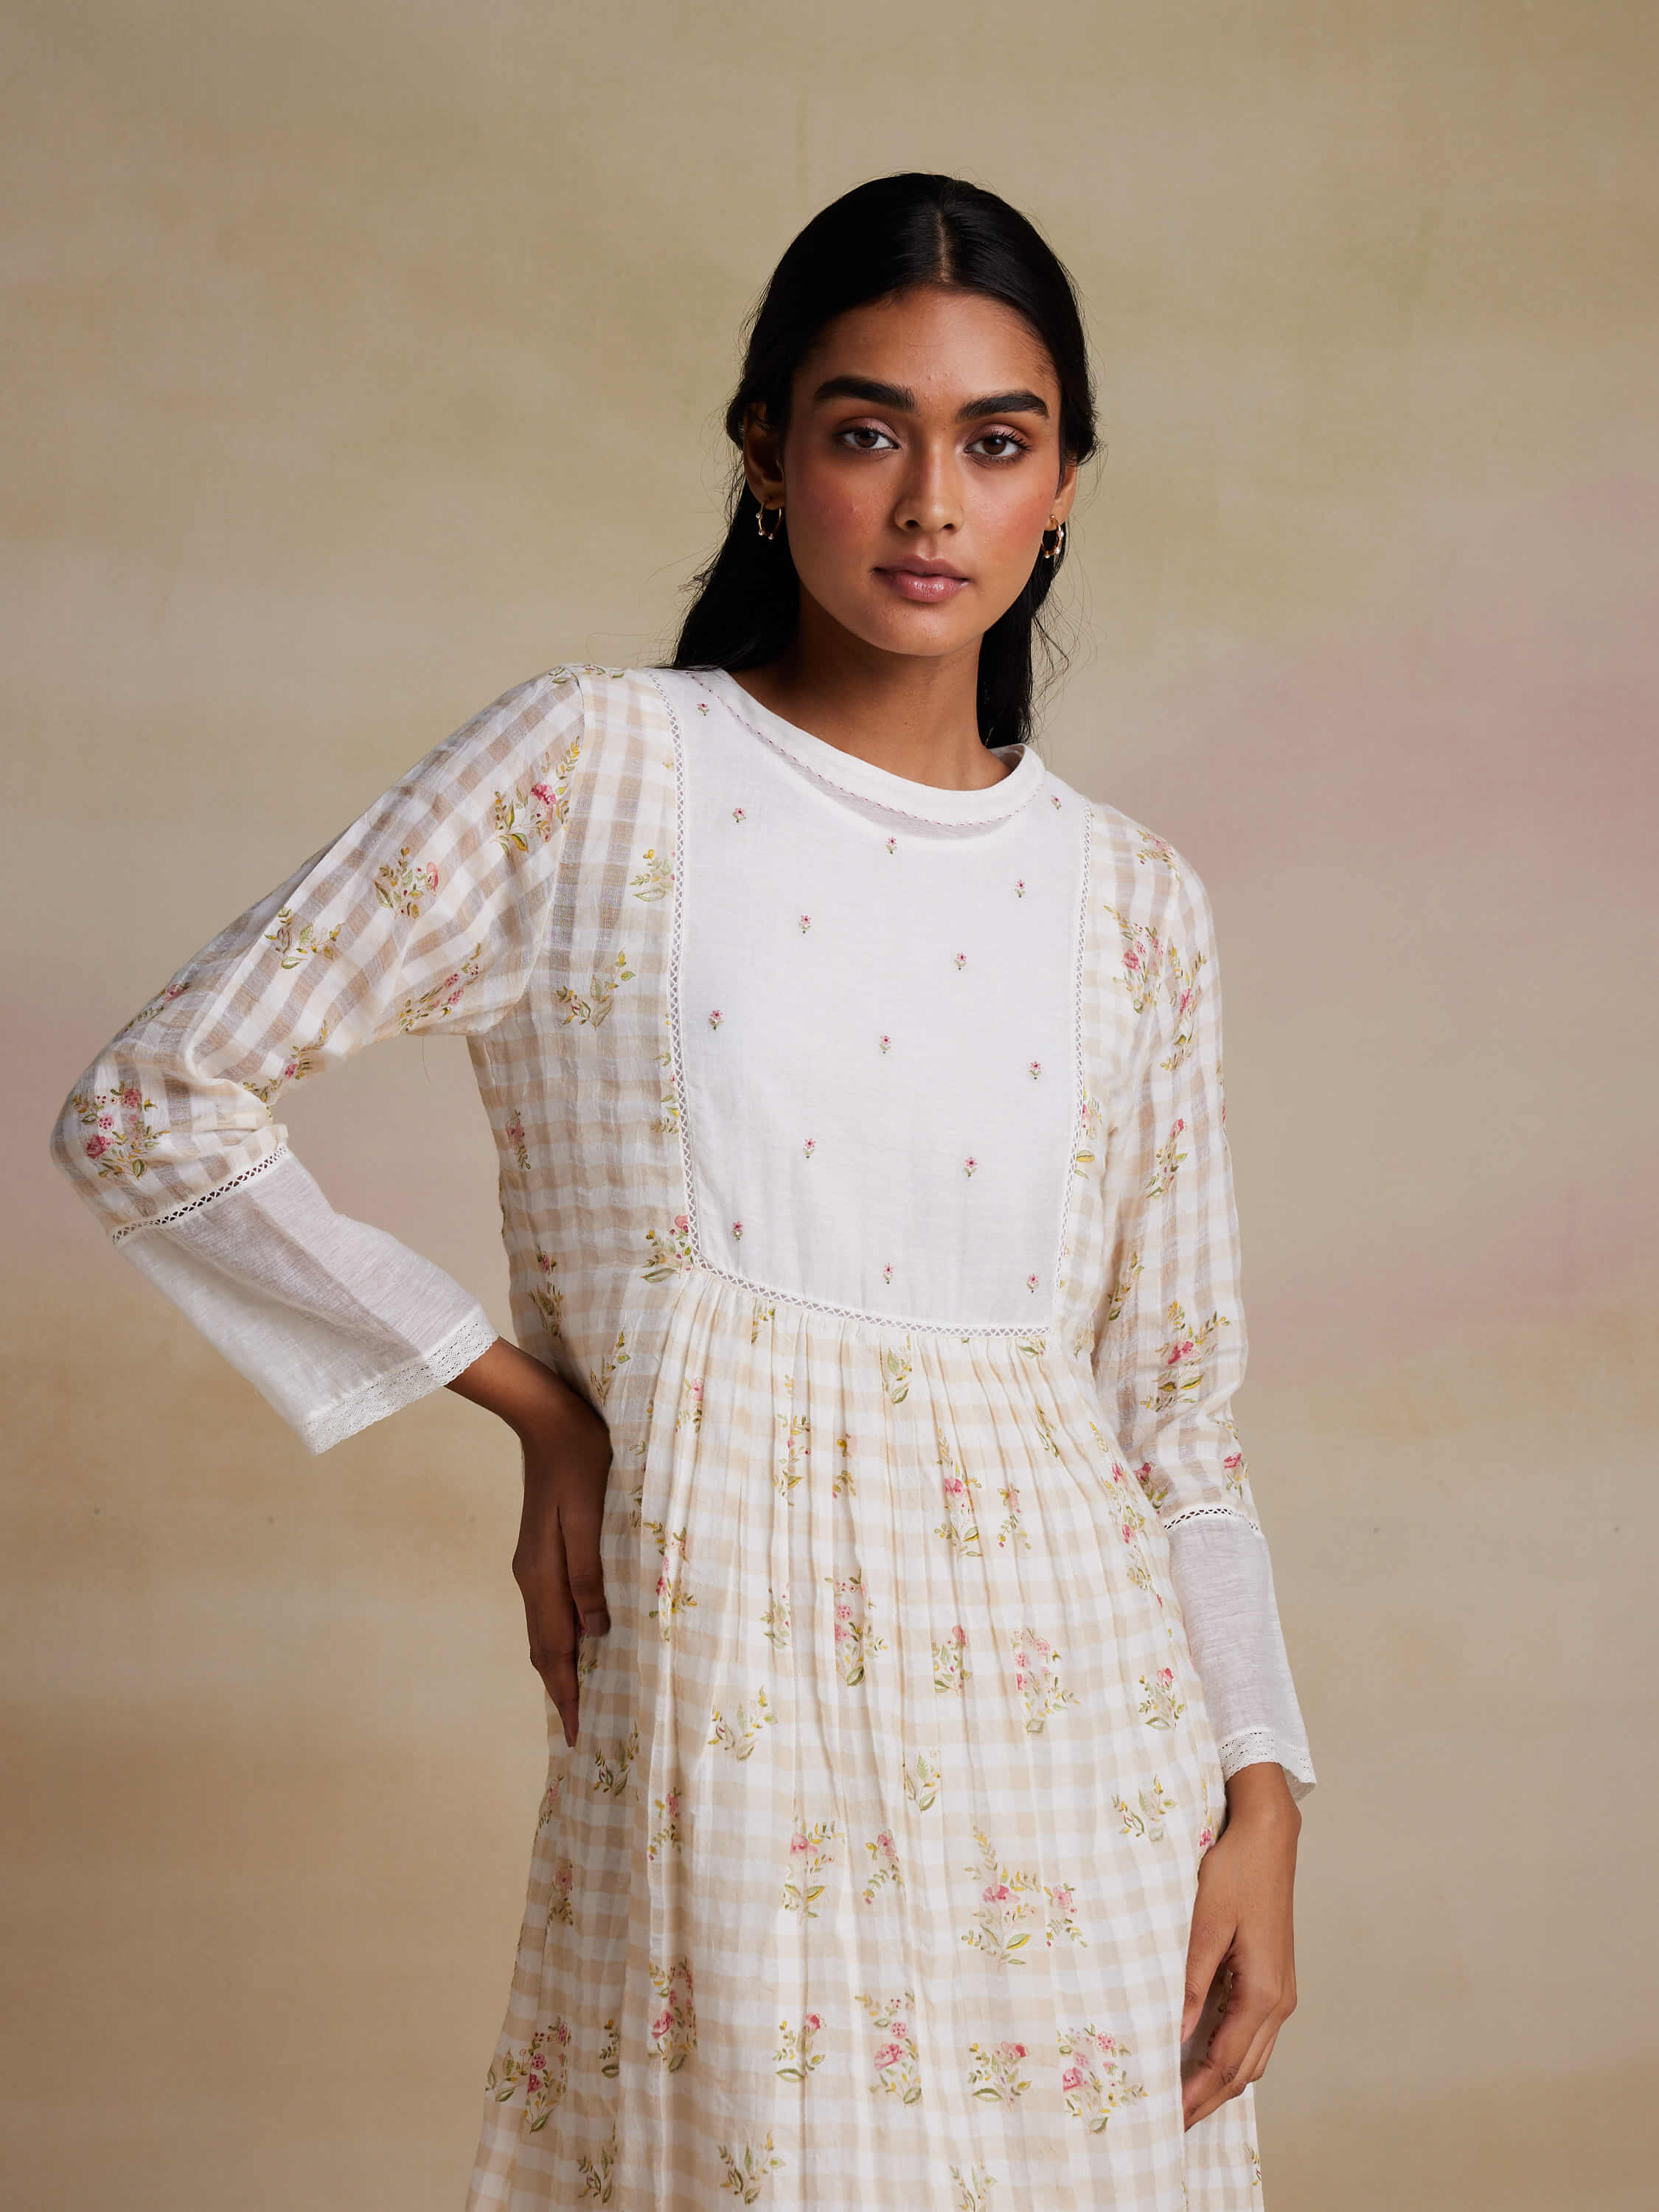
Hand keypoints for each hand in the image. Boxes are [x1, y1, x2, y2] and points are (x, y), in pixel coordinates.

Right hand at [446, 1337, 614, 1747]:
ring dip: (561, 1665)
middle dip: (561, 1689)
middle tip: (582, 1729)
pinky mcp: (541, 1549)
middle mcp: (530, 1575)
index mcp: (541, 1573)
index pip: (553, 1649)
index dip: (566, 1693)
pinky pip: (549, 1607)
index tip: (578, 1734)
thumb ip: (590, 1573)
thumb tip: (596, 1631)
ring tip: (581, 1696)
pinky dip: (562, 1635)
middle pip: (543, 1646)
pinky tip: (580, 1639)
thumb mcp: (590, 1515)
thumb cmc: (581, 1460)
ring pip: (545, 1628)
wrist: (548, 1417)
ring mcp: (532, 1562)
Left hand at [1180, 1761, 1299, 2128]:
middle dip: (1207, 2101)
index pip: (1227, 2064)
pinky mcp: (1273, 1978)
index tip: (1167, 2120)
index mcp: (1263, 1993)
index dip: (1196, 2096)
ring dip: (1220, 2082)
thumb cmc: (1235, 1872)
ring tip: (1181, 2098)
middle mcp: (1279, 2001)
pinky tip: (1202, 2055)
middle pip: (1244, 2071)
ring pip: (1252, 2057)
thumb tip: (1174, 2037)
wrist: (1267, 1836)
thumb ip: (1190, 1982)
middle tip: (1168, 2124)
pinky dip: (1229, 2055)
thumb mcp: (1204, 1925)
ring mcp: (1280, 1991)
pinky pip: (1253, 2033)